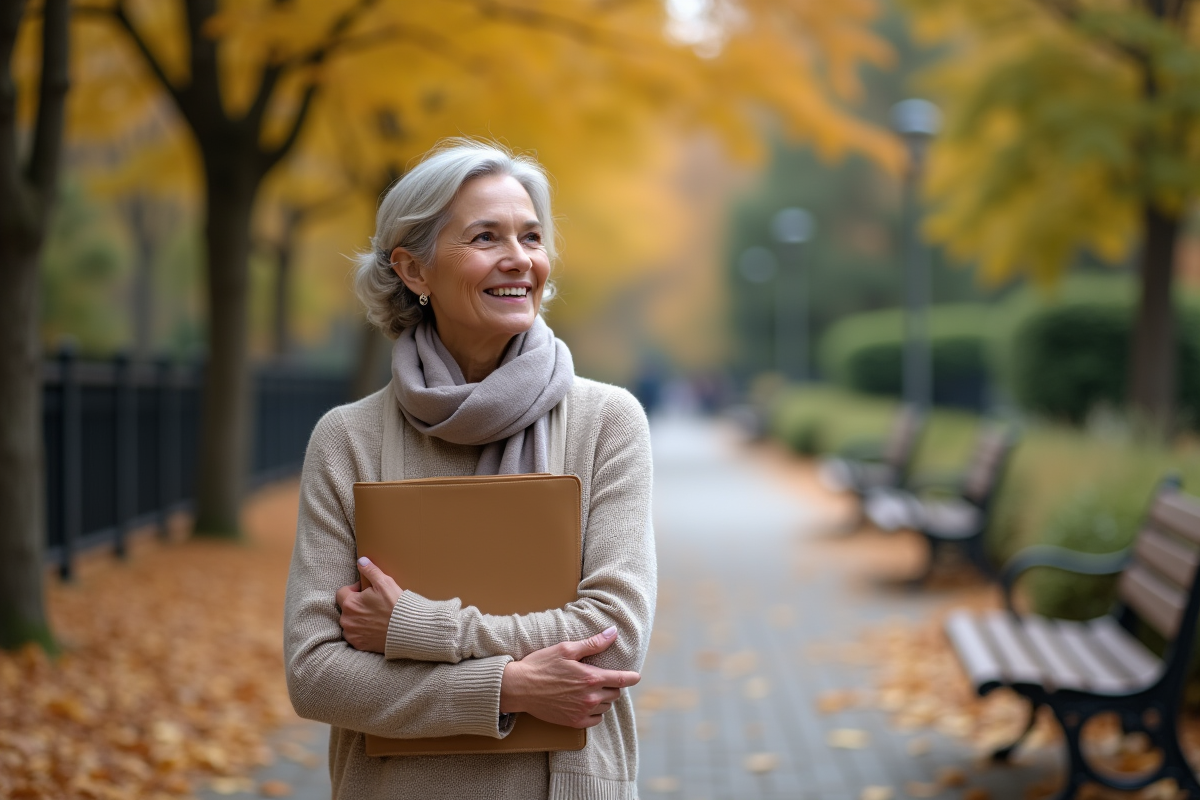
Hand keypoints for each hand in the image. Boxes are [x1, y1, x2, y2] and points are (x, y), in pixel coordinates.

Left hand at [335, 557, 402, 652]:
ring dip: (357, 618)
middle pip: (346, 608)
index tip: (367, 591)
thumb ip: (370, 570)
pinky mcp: (359, 645)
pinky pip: (355, 636)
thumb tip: (361, 561)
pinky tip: (374, 628)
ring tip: (374, 616)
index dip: (354, 589)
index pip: (342, 592)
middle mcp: (347, 620)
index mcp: (350, 603)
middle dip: (356, 604)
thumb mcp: (385, 583)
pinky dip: (362, 632)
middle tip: (372, 603)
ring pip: (350, 622)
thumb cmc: (396, 606)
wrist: (408, 630)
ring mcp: (352, 634)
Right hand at [499, 627, 640, 728]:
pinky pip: (596, 719)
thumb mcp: (566, 649)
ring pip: (606, 706)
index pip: (621, 679)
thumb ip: (593, 643)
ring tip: (591, 689)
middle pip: (615, 693)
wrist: (519, 688)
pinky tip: (585, 703)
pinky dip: (595, 712)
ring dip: (604, 698)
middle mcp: (590, 697)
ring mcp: (582, 712)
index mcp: (591, 677)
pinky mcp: (574, 722)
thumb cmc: (541, 665)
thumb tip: (613, 633)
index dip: (631, 677)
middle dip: (612, 685)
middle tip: (600, 677)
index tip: (635, 676)